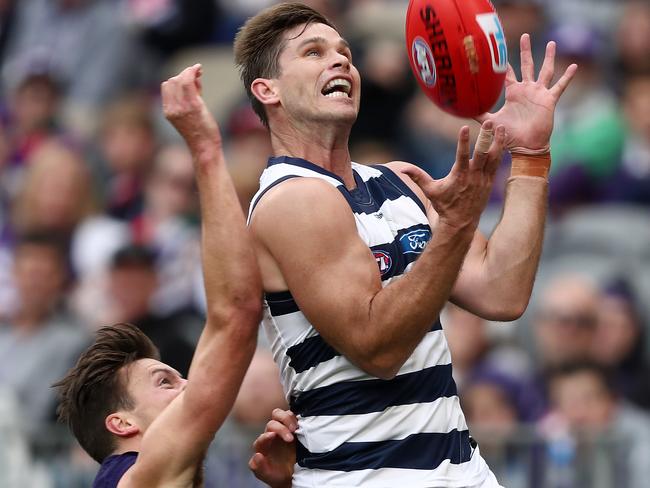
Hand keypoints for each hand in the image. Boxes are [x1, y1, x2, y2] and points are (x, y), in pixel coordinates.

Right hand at [161, 64, 221, 152]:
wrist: (204, 148)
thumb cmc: (201, 134)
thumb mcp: (190, 114)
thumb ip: (190, 97)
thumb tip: (196, 79)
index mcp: (168, 111)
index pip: (167, 86)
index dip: (178, 78)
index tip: (191, 78)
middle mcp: (171, 108)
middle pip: (172, 81)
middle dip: (184, 74)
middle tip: (198, 76)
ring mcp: (181, 107)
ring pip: (180, 79)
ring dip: (190, 72)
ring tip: (199, 73)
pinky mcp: (193, 106)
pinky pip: (188, 81)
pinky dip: (193, 71)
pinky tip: (199, 68)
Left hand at [249, 409, 296, 487]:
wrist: (290, 476)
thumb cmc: (276, 475)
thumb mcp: (266, 475)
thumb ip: (259, 467)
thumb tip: (257, 455)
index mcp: (263, 446)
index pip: (262, 437)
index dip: (266, 436)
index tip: (273, 436)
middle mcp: (272, 435)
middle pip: (272, 422)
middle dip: (280, 427)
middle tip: (290, 437)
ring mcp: (283, 430)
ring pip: (282, 415)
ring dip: (288, 419)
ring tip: (295, 429)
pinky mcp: (294, 428)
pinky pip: (294, 417)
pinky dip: (296, 418)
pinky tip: (300, 425)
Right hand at [402, 121, 505, 230]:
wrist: (461, 222)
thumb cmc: (444, 205)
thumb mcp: (430, 191)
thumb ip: (417, 177)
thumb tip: (401, 169)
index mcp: (459, 176)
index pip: (461, 155)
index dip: (463, 141)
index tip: (464, 127)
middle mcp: (473, 176)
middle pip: (482, 154)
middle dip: (486, 137)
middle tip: (490, 122)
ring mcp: (483, 179)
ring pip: (493, 158)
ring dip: (498, 142)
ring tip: (502, 128)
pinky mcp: (489, 183)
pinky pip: (497, 165)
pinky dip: (500, 152)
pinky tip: (502, 141)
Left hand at [476, 34, 577, 152]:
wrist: (526, 146)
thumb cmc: (509, 136)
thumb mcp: (492, 122)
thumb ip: (480, 114)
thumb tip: (464, 109)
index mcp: (513, 93)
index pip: (508, 74)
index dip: (505, 64)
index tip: (501, 50)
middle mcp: (526, 90)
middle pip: (526, 65)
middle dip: (525, 51)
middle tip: (525, 36)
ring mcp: (539, 94)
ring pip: (545, 70)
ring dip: (549, 57)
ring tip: (551, 43)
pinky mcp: (549, 100)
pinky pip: (560, 86)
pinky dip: (567, 77)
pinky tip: (574, 66)